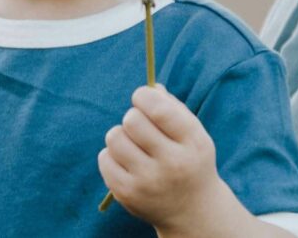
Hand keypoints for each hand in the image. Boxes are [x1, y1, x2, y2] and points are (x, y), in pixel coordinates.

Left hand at [97, 85, 223, 231]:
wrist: (193, 210)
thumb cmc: (189, 159)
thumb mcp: (192, 133)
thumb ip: (171, 106)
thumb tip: (150, 87)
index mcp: (193, 143)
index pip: (159, 109)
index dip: (143, 96)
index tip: (142, 98)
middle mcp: (173, 164)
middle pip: (132, 121)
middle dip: (132, 117)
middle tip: (140, 127)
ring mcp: (149, 182)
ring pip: (114, 137)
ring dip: (121, 136)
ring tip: (134, 146)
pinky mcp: (128, 193)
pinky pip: (104, 158)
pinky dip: (111, 156)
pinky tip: (127, 163)